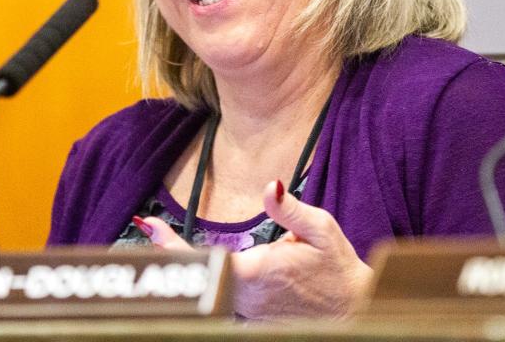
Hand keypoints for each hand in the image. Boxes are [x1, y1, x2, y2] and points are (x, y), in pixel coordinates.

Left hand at [134, 180, 373, 318]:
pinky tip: (190, 262)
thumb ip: (291, 210)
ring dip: (185, 266)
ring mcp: (249, 311)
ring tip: (159, 239)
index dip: (174, 247)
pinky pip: (221, 297)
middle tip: (150, 229)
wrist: (355, 309)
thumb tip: (270, 186)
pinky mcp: (253, 318)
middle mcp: (248, 297)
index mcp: (259, 272)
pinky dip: (204, 279)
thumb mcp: (321, 230)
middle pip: (198, 275)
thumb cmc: (338, 267)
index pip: (206, 261)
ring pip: (208, 288)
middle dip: (170, 253)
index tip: (151, 227)